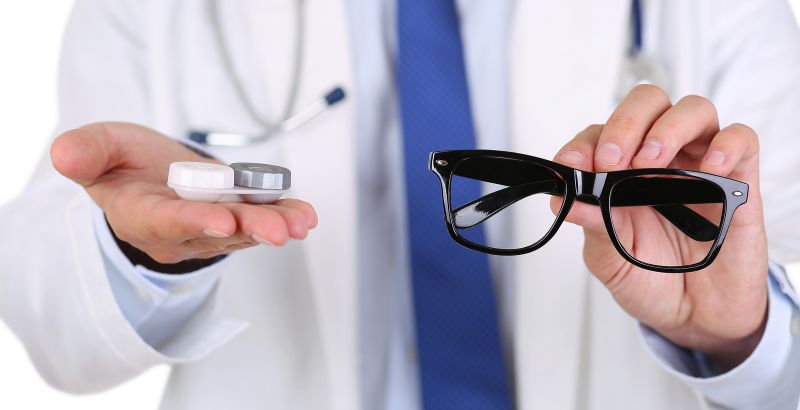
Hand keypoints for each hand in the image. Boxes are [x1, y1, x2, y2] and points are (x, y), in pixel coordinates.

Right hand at [51, 122, 316, 263]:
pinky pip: (263, 220)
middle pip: (216, 233)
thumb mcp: (100, 150)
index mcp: (142, 214)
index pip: (168, 221)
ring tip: (300, 223)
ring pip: (245, 231)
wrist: (151, 177)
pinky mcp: (238, 219)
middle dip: (248, 231)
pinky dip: (286, 216)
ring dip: (274, 226)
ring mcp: (213, 228)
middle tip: (276, 232)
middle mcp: (182, 230)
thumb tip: (63, 153)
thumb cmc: (125, 165)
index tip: (220, 221)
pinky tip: (305, 215)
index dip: (194, 222)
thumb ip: (86, 152)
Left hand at [553, 85, 767, 369]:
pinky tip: (710, 167)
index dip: (584, 143)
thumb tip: (564, 200)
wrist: (696, 317)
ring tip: (651, 162)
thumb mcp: (610, 259)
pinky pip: (740, 139)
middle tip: (612, 160)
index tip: (574, 165)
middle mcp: (660, 159)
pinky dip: (726, 144)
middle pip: (647, 103)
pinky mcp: (738, 181)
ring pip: (693, 110)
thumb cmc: (651, 279)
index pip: (600, 133)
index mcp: (621, 172)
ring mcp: (700, 165)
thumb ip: (593, 225)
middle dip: (624, 123)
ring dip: (667, 128)